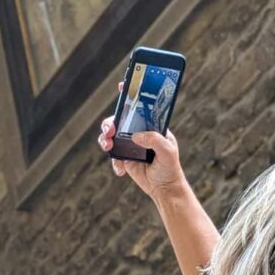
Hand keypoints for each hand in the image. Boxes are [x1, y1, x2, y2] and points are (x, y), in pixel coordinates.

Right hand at [98, 83, 186, 200]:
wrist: (164, 189)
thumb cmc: (170, 167)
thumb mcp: (167, 151)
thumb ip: (154, 140)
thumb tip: (135, 136)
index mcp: (150, 126)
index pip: (140, 107)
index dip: (130, 95)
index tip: (122, 86)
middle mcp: (138, 132)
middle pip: (118, 120)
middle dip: (109, 122)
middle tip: (109, 130)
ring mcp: (129, 144)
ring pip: (110, 136)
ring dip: (104, 139)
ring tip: (107, 146)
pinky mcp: (124, 158)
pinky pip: (112, 155)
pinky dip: (113, 162)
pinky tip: (121, 170)